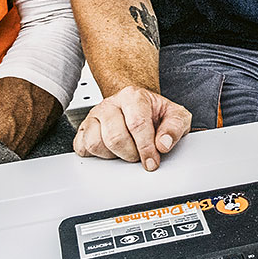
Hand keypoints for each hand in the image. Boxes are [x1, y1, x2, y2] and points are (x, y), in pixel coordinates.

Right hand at [73, 86, 191, 171]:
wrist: (137, 106)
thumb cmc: (155, 112)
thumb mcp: (175, 115)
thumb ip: (175, 127)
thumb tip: (163, 144)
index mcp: (133, 96)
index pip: (136, 124)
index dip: (146, 147)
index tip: (152, 161)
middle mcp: (111, 104)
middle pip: (115, 137)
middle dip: (131, 153)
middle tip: (139, 155)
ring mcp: (95, 115)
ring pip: (95, 143)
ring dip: (113, 155)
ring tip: (125, 151)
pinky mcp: (84, 128)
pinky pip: (82, 147)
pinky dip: (96, 155)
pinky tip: (111, 151)